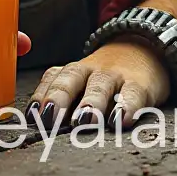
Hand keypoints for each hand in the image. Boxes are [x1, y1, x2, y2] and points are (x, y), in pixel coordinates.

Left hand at [26, 37, 169, 129]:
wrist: (144, 51)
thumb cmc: (104, 80)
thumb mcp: (82, 84)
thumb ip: (62, 99)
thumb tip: (37, 124)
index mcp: (73, 71)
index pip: (52, 79)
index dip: (41, 96)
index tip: (32, 115)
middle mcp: (90, 70)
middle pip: (71, 79)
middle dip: (59, 97)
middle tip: (51, 118)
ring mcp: (115, 75)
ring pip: (100, 85)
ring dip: (91, 102)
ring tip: (84, 120)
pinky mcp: (140, 85)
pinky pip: (133, 94)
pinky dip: (127, 106)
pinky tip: (122, 120)